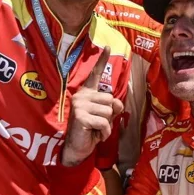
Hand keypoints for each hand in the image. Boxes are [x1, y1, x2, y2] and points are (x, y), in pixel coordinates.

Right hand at [62, 47, 123, 165]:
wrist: (76, 148)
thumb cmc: (90, 131)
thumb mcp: (103, 116)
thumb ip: (111, 107)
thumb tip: (117, 104)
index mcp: (87, 93)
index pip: (95, 75)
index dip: (102, 60)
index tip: (108, 46)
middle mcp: (82, 96)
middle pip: (111, 99)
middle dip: (111, 114)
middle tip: (99, 123)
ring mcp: (80, 105)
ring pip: (109, 111)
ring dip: (107, 125)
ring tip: (95, 129)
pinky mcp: (80, 116)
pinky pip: (104, 122)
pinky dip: (104, 132)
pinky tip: (95, 135)